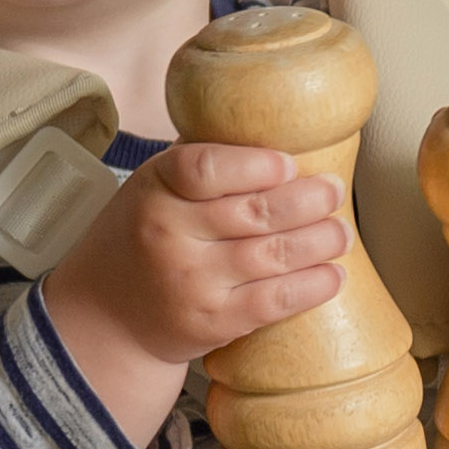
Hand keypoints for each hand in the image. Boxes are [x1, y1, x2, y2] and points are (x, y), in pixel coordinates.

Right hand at [42, 140, 348, 448]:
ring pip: (272, 255)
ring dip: (320, 241)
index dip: (255, 166)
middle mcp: (170, 236)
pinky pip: (274, 301)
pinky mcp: (213, 322)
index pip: (205, 169)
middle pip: (254, 213)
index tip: (288, 163)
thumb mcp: (152, 189)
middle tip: (335, 191)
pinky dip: (312, 286)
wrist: (106, 319)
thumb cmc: (142, 239)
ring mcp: (193, 282)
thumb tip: (271, 127)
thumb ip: (200, 163)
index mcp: (155, 190)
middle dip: (309, 200)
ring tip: (342, 232)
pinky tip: (333, 274)